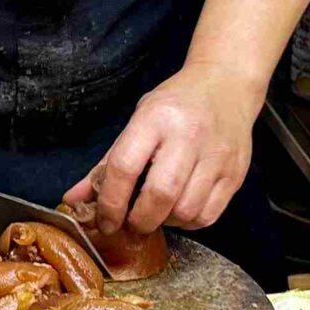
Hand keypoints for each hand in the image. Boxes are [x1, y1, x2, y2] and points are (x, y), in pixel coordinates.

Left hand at [69, 64, 261, 232]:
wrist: (226, 85)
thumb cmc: (176, 104)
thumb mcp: (137, 121)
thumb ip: (105, 164)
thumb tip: (73, 200)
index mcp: (156, 118)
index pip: (125, 167)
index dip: (110, 203)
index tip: (105, 221)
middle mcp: (189, 136)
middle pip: (160, 194)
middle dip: (139, 220)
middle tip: (131, 224)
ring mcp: (216, 155)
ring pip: (186, 210)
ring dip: (165, 222)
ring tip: (158, 212)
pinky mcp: (235, 173)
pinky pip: (208, 215)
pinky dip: (189, 222)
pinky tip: (180, 210)